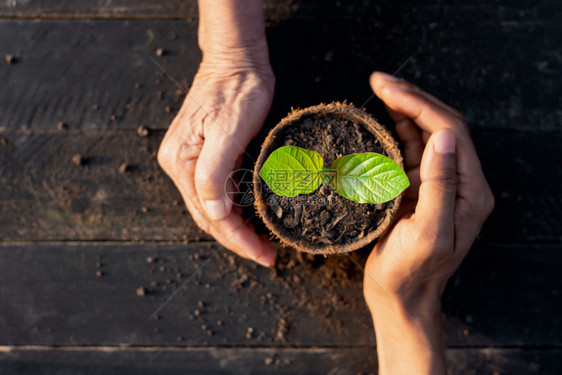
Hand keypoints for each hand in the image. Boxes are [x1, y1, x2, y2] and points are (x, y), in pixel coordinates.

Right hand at [157, 58, 275, 266]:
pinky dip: (235, 210)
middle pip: (210, 216)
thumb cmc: (236, 88)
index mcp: (182, 162)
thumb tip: (214, 213)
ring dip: (237, 228)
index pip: (210, 214)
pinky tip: (251, 218)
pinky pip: (219, 192)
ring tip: (262, 243)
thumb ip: (215, 173)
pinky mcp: (205, 155)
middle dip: (238, 240)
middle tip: (267, 255)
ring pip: (214, 208)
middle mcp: (181, 165)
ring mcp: (191, 161)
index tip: (263, 255)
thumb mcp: (228, 128)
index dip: (237, 239)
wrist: (237, 60)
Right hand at [363, 72, 493, 373]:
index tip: (387, 88)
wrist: (400, 296)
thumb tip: (444, 137)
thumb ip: (439, 185)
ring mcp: (436, 184)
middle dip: (410, 98)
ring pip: (423, 134)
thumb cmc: (412, 272)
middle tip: (379, 79)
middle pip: (439, 126)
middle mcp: (458, 182)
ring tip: (379, 88)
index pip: (449, 132)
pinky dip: (394, 131)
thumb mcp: (429, 233)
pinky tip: (381, 117)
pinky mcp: (416, 188)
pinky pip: (408, 151)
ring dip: (402, 109)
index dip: (419, 105)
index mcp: (469, 190)